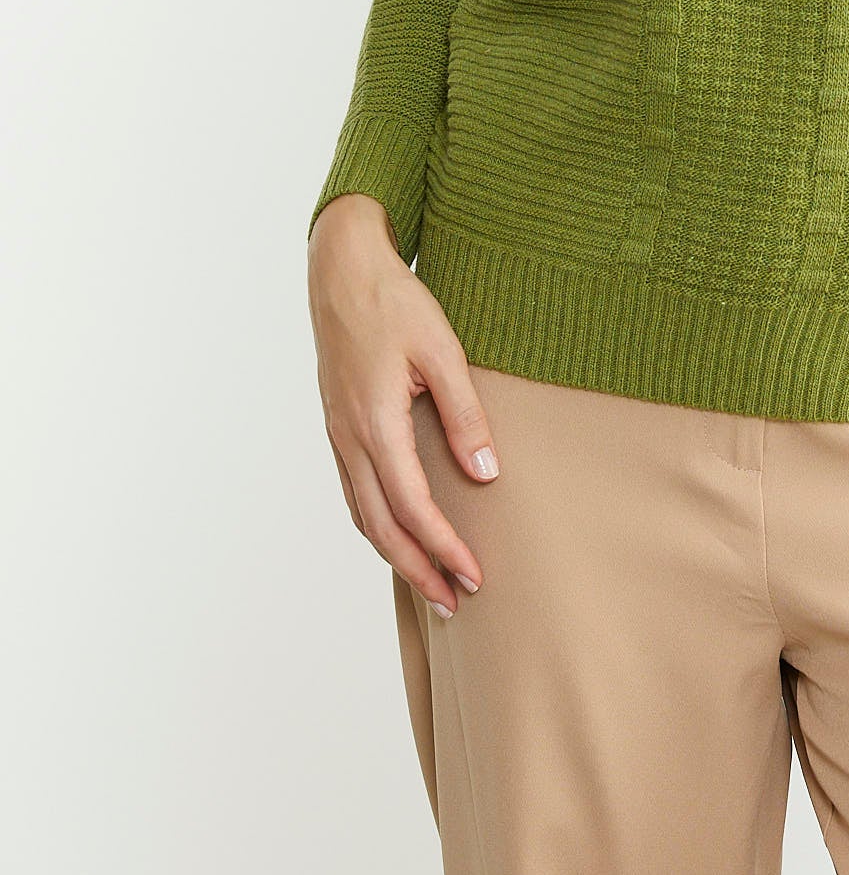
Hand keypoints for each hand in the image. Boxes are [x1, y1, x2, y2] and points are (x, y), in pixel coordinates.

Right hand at [307, 194, 500, 618]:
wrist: (343, 272)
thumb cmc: (395, 304)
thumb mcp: (442, 352)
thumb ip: (464, 414)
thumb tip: (485, 474)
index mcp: (375, 423)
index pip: (411, 506)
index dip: (443, 547)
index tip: (475, 575)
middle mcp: (350, 438)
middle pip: (380, 526)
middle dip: (418, 570)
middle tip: (456, 602)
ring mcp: (338, 435)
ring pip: (362, 515)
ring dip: (396, 554)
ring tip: (432, 584)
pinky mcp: (338, 427)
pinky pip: (354, 492)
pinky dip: (377, 525)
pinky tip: (399, 533)